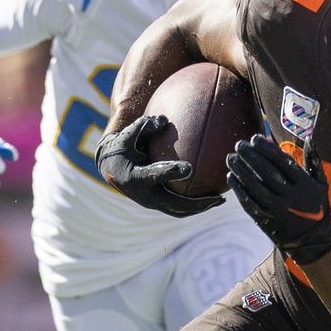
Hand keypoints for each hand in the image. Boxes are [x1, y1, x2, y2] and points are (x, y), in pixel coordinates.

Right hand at [96, 114, 224, 218]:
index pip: (155, 175)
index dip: (170, 172)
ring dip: (200, 208)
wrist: (110, 170)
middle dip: (197, 204)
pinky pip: (179, 209)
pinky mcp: (158, 205)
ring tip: (220, 200)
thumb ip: (143, 126)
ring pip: (179, 211)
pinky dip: (195, 205)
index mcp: (135, 177)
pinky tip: (212, 198)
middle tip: (217, 197)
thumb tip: (164, 119)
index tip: (189, 168)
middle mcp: (144, 196)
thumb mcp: (127, 135)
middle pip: (175, 204)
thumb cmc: (121, 148)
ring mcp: (152, 203)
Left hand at [226, 133, 330, 264]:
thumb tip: (309, 138)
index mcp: (304, 185)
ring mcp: (278, 210)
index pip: (282, 161)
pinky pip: (249, 203)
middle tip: (239, 145)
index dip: (266, 148)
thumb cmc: (317, 207)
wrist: (313, 241)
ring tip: (231, 158)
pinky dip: (239, 190)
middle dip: (250, 156)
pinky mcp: (267, 220)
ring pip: (255, 186)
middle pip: (266, 171)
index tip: (255, 138)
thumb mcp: (321, 184)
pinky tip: (231, 178)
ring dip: (241, 170)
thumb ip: (314, 161)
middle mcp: (291, 196)